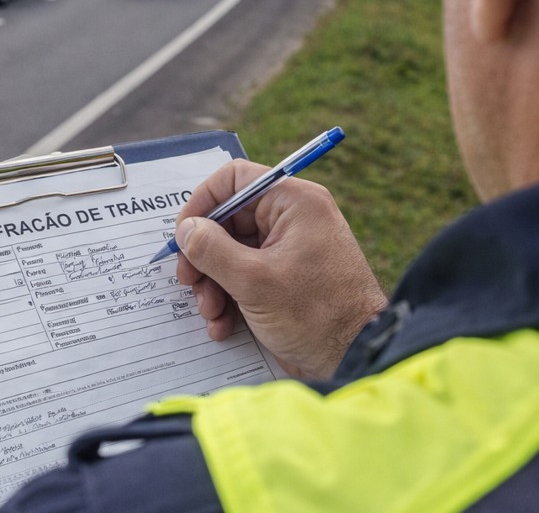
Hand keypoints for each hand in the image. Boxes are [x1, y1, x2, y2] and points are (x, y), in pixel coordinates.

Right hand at [174, 159, 386, 378]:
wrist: (355, 359)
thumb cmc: (316, 315)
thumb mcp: (253, 280)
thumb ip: (211, 249)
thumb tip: (185, 229)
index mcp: (293, 202)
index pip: (234, 179)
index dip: (202, 202)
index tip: (183, 235)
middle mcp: (292, 219)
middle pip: (227, 220)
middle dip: (204, 255)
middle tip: (189, 281)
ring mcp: (288, 250)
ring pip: (231, 252)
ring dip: (212, 283)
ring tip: (211, 312)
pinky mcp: (284, 279)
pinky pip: (244, 276)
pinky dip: (228, 298)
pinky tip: (223, 325)